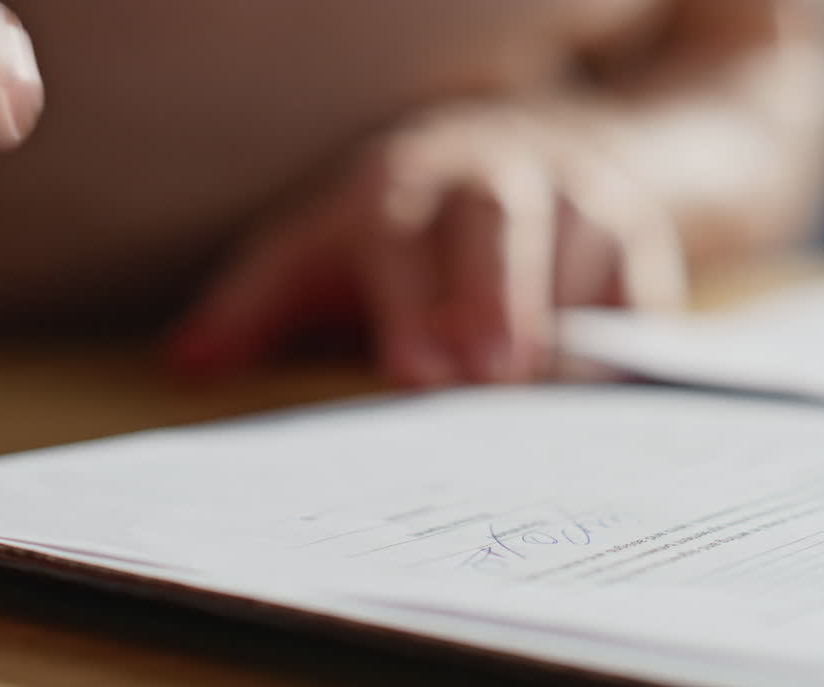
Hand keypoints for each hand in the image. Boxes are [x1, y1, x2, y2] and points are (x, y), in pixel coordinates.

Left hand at [170, 101, 685, 386]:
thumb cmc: (404, 229)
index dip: (407, 299)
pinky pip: (637, 278)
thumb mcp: (322, 249)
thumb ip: (257, 301)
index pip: (399, 229)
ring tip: (547, 394)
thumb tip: (186, 363)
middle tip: (488, 379)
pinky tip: (607, 387)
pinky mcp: (633, 228)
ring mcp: (571, 191)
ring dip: (564, 318)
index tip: (412, 372)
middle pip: (495, 219)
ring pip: (578, 239)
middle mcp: (491, 171)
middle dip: (493, 295)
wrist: (525, 154)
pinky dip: (627, 331)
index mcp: (401, 179)